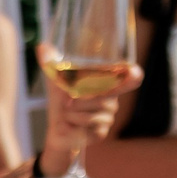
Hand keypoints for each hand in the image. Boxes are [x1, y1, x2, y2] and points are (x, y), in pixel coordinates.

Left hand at [36, 45, 141, 172]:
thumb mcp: (55, 82)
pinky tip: (72, 124)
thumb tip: (41, 45)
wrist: (54, 128)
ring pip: (96, 111)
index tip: (134, 73)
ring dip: (73, 112)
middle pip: (105, 97)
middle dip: (80, 100)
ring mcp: (108, 117)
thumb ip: (51, 63)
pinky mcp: (102, 132)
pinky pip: (91, 124)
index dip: (134, 75)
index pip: (131, 78)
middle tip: (68, 102)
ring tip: (68, 113)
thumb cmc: (60, 103)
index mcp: (105, 85)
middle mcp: (112, 100)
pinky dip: (74, 122)